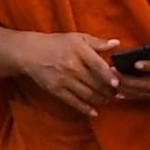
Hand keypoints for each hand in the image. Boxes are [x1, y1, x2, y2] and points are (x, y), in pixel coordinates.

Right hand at [0, 24, 123, 117]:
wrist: (30, 53)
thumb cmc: (56, 43)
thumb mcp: (77, 38)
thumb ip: (97, 42)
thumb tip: (116, 44)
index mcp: (79, 50)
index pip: (98, 65)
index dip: (109, 76)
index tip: (118, 83)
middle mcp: (72, 65)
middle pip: (95, 82)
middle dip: (108, 91)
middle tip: (118, 94)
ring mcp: (64, 79)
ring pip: (87, 94)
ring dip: (100, 100)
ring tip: (108, 101)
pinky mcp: (56, 90)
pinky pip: (74, 102)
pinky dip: (85, 108)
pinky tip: (94, 111)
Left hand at [115, 35, 149, 101]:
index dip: (149, 66)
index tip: (135, 63)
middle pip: (147, 84)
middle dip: (128, 80)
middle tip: (111, 73)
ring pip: (144, 93)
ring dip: (127, 89)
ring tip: (110, 83)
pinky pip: (147, 98)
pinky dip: (132, 96)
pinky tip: (119, 94)